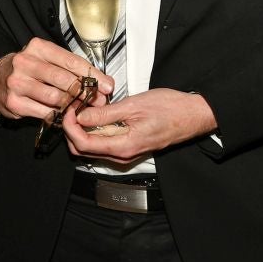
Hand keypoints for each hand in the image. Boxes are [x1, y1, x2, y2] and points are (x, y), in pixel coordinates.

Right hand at [0, 37, 112, 120]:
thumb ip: (71, 69)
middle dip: (86, 93)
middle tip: (99, 101)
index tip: (107, 86)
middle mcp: (25, 62)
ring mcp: (17, 83)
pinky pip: (44, 112)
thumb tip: (102, 84)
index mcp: (37, 48)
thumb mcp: (46, 60)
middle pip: (63, 79)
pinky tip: (65, 115)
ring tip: (83, 109)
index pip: (70, 61)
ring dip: (73, 106)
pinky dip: (58, 116)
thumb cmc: (29, 69)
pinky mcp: (14, 102)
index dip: (92, 75)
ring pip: (55, 98)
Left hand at [65, 88, 217, 163]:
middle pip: (84, 150)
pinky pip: (105, 144)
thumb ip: (105, 114)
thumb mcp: (133, 106)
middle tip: (73, 108)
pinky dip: (95, 131)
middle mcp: (124, 155)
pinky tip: (96, 114)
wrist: (194, 115)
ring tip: (84, 108)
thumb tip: (80, 117)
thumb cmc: (170, 109)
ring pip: (92, 148)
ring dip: (83, 130)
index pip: (83, 145)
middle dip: (72, 130)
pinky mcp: (130, 147)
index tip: (69, 110)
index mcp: (124, 146)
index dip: (69, 128)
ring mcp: (127, 153)